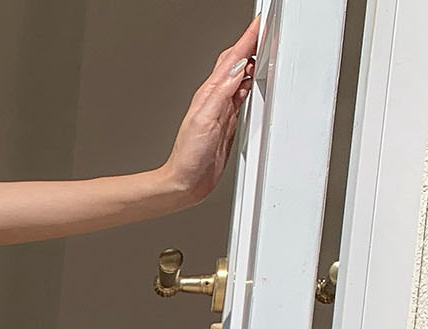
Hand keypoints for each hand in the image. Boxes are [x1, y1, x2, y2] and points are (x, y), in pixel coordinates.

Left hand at [163, 17, 259, 205]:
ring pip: (240, 76)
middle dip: (250, 43)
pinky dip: (250, 83)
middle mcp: (215, 99)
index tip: (260, 23)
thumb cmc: (188, 157)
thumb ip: (221, 94)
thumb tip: (237, 68)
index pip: (231, 59)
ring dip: (252, 60)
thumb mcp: (204, 121)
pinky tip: (255, 79)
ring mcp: (222, 109)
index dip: (246, 39)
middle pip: (235, 62)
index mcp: (209, 94)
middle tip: (265, 28)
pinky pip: (242, 95)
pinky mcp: (228, 121)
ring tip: (264, 46)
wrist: (185, 183)